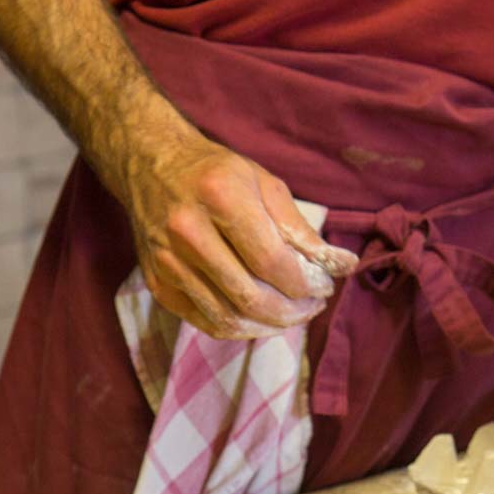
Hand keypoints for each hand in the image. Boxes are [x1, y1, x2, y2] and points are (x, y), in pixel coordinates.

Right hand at [109, 117, 357, 338]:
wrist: (149, 163)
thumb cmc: (217, 172)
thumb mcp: (264, 184)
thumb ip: (302, 229)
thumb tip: (344, 266)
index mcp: (220, 196)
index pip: (271, 261)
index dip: (305, 284)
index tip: (324, 288)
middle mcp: (188, 230)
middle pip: (250, 296)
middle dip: (292, 312)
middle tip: (313, 307)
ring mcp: (167, 261)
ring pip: (228, 317)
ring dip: (270, 326)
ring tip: (293, 315)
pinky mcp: (157, 282)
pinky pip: (205, 322)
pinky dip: (240, 329)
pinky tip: (261, 321)